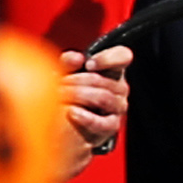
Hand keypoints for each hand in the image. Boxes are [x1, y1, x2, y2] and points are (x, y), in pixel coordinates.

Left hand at [67, 41, 128, 160]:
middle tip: (60, 82)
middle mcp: (118, 87)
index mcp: (111, 69)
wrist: (66, 124)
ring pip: (104, 97)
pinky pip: (104, 122)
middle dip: (78, 80)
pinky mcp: (112, 125)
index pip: (122, 56)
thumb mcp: (65, 73)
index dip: (108, 58)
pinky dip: (86, 118)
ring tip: (60, 96)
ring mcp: (118, 107)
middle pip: (104, 80)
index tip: (88, 64)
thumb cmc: (69, 93)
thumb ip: (69, 62)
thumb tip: (77, 58)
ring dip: (79, 96)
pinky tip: (72, 112)